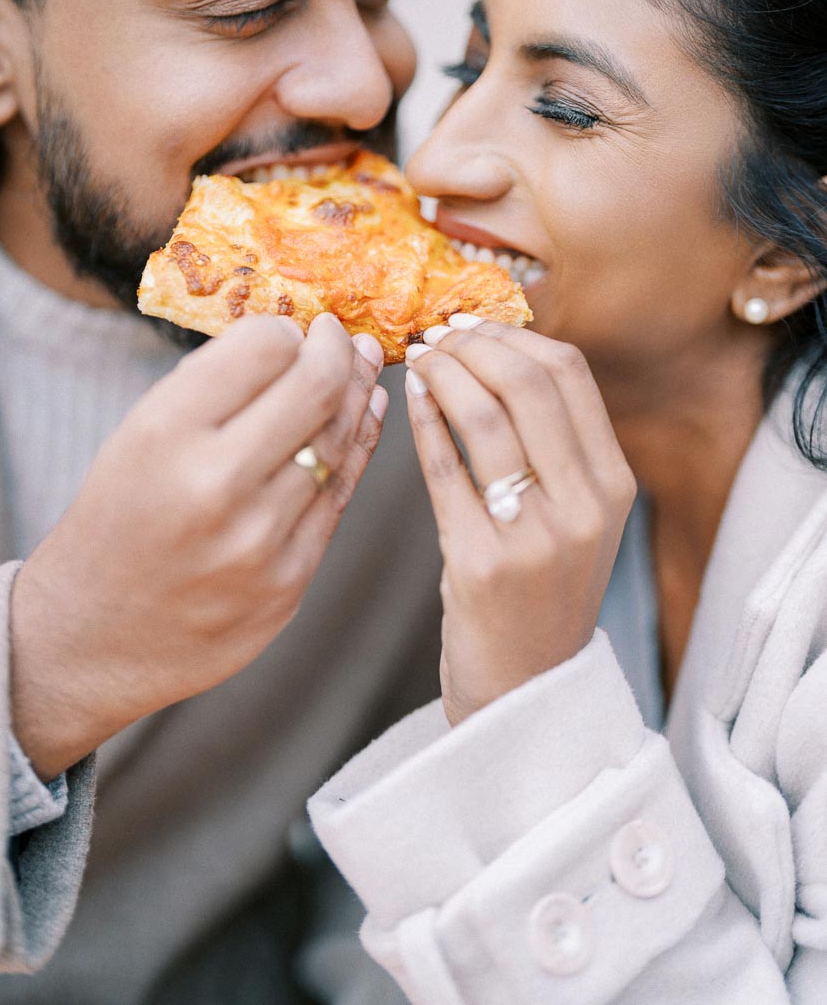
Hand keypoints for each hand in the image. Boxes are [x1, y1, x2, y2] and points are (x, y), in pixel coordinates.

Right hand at [11, 313, 385, 779]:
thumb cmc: (119, 517)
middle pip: (316, 387)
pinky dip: (357, 449)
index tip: (293, 328)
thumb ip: (213, 386)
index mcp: (164, 434)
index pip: (262, 346)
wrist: (92, 636)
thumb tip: (297, 337)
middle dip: (336, 349)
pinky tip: (363, 418)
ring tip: (359, 367)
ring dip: (355, 395)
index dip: (286, 328)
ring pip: (338, 441)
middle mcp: (215, 485)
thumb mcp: (138, 434)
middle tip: (339, 334)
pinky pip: (340, 496)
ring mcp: (259, 540)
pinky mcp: (289, 582)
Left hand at [404, 318, 635, 725]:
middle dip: (471, 345)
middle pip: (527, 381)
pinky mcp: (483, 564)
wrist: (528, 695)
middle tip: (434, 339)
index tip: (470, 327)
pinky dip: (422, 422)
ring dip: (441, 374)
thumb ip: (554, 446)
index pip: (569, 373)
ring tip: (416, 362)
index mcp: (614, 485)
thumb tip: (495, 352)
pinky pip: (444, 468)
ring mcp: (537, 537)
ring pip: (484, 416)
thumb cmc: (540, 595)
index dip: (511, 336)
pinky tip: (408, 402)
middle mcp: (586, 506)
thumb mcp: (576, 519)